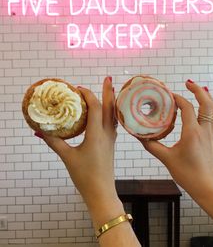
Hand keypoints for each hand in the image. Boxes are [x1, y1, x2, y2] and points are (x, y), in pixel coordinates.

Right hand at [36, 77, 119, 217]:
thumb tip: (40, 131)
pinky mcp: (111, 143)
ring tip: (110, 89)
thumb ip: (54, 142)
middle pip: (110, 107)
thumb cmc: (85, 176)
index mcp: (97, 134)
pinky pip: (113, 122)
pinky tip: (107, 111)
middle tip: (108, 78)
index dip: (88, 95)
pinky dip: (110, 112)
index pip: (95, 107)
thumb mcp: (67, 157)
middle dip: (108, 91)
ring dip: (111, 100)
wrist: (101, 192)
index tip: (78, 88)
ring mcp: (111, 138)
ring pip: (113, 114)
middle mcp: (107, 133)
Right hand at [140, 80, 212, 197]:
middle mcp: (204, 130)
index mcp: (192, 133)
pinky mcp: (212, 138)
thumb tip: (140, 136)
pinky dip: (209, 108)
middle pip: (206, 104)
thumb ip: (152, 146)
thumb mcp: (167, 159)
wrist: (207, 187)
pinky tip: (203, 107)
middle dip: (198, 90)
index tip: (168, 95)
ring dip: (206, 97)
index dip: (178, 98)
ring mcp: (210, 134)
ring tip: (198, 90)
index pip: (187, 108)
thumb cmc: (188, 175)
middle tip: (188, 83)